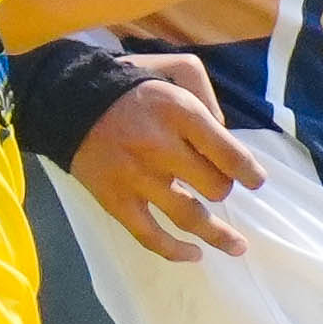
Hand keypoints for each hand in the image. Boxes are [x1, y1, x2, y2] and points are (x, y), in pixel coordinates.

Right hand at [68, 56, 259, 260]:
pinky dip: (175, 251)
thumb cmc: (127, 84)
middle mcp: (161, 147)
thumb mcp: (170, 68)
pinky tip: (195, 255)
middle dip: (223, 188)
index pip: (228, 153)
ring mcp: (137, 179)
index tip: (257, 181)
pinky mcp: (117, 202)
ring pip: (189, 217)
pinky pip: (150, 236)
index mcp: (179, 112)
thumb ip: (204, 92)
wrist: (65, 101)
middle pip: (213, 186)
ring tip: (238, 247)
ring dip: (219, 235)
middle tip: (218, 186)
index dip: (249, 172)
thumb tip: (222, 131)